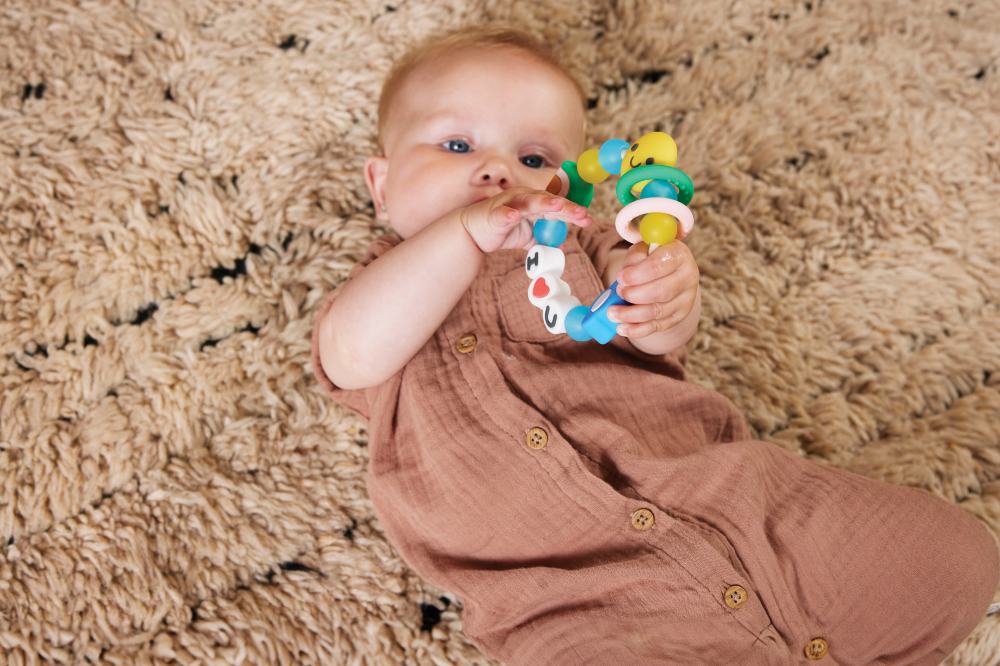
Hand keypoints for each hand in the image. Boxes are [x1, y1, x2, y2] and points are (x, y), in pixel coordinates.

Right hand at [458, 187, 593, 253]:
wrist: (473, 233)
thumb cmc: (501, 230)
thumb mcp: (527, 236)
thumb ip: (543, 237)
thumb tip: (562, 245)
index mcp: (533, 203)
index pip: (557, 207)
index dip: (572, 212)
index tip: (588, 219)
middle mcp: (523, 199)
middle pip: (547, 201)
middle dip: (565, 208)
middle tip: (581, 214)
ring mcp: (508, 204)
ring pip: (528, 202)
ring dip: (543, 203)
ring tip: (557, 205)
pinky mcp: (494, 214)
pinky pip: (502, 214)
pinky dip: (508, 214)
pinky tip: (514, 216)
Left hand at [607, 240, 699, 339]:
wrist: (670, 272)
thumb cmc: (652, 258)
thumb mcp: (643, 249)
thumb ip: (633, 259)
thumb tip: (623, 279)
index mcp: (678, 255)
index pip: (658, 265)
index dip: (637, 274)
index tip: (620, 278)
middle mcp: (687, 277)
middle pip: (660, 292)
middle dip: (633, 295)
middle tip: (617, 294)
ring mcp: (685, 299)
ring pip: (657, 311)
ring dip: (631, 315)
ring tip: (612, 313)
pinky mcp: (679, 316)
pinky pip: (657, 326)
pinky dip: (637, 329)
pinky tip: (621, 328)